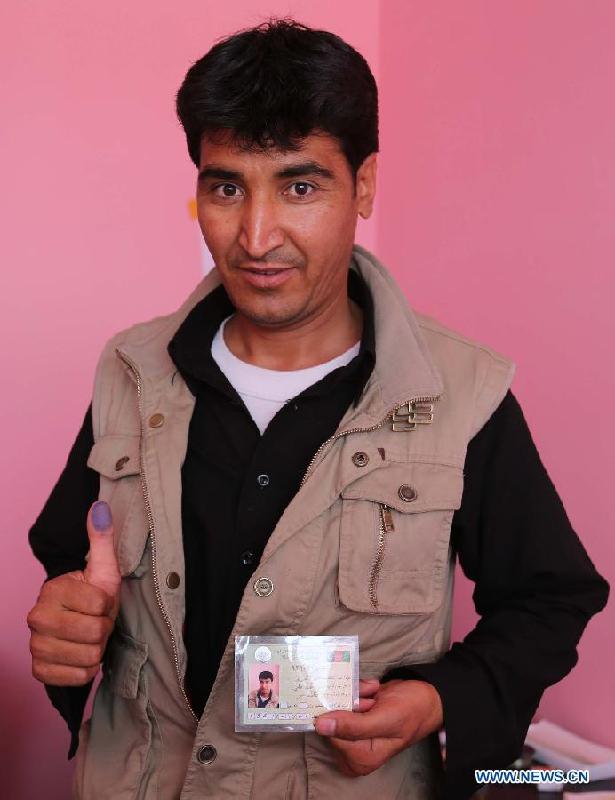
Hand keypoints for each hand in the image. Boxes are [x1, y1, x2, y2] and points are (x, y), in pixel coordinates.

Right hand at [27, 501, 120, 685]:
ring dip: (97, 648)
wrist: (79, 624)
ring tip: (91, 636)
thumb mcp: (103, 566)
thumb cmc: (94, 595)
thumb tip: (99, 507)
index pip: (100, 603)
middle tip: (97, 620)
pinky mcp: (40, 670)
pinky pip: (78, 677)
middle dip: (104, 628)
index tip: (101, 600)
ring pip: (89, 656)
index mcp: (53, 590)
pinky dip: (87, 669)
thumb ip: (101, 537)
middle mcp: (36, 617)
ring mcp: (36, 646)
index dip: (108, 603)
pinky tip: (82, 654)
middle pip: (95, 632)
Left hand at [314, 678, 442, 776]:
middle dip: (350, 702)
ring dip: (355, 693)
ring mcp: (354, 733)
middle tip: (370, 697)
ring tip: (375, 692)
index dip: (344, 715)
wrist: (427, 696)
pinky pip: (344, 699)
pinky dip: (357, 690)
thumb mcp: (385, 720)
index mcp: (361, 759)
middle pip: (332, 721)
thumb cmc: (411, 711)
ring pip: (337, 706)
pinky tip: (373, 689)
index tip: (364, 703)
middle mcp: (354, 750)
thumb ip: (353, 726)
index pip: (331, 736)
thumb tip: (320, 726)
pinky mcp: (355, 718)